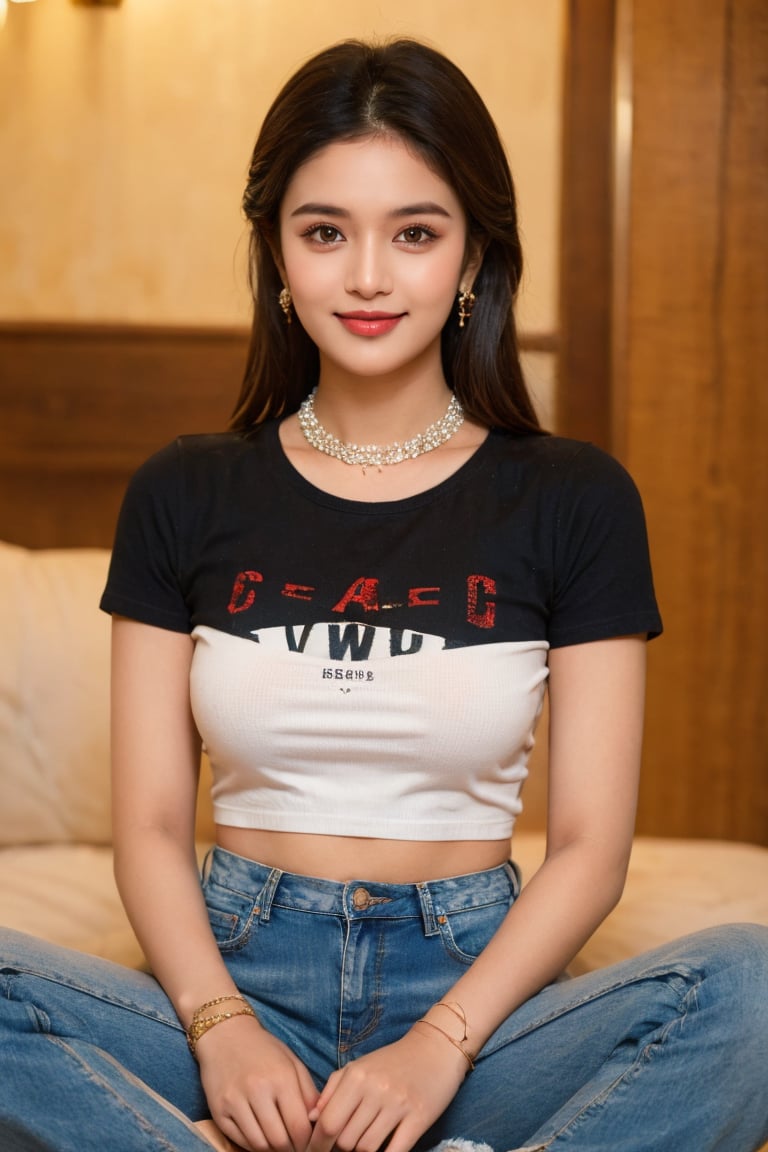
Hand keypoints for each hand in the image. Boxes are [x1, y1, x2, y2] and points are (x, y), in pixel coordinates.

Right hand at [196, 1014, 318, 1151]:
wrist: (225, 1034)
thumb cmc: (264, 1049)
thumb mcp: (292, 1062)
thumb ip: (308, 1092)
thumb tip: (318, 1122)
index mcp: (281, 1077)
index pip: (299, 1126)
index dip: (307, 1142)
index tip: (309, 1144)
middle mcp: (257, 1090)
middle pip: (279, 1141)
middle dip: (290, 1149)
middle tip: (294, 1147)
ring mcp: (234, 1102)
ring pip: (259, 1145)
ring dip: (272, 1149)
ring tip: (278, 1143)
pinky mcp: (218, 1111)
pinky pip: (239, 1140)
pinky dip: (252, 1145)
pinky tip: (260, 1136)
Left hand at [307, 1027, 467, 1151]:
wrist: (435, 1049)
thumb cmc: (393, 1061)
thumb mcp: (359, 1067)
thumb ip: (332, 1090)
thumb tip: (311, 1119)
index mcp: (356, 1076)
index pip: (327, 1122)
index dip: (317, 1144)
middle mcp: (375, 1090)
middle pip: (345, 1139)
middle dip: (339, 1150)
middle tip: (340, 1150)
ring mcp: (398, 1105)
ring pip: (367, 1148)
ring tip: (360, 1149)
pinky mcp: (419, 1118)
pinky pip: (395, 1151)